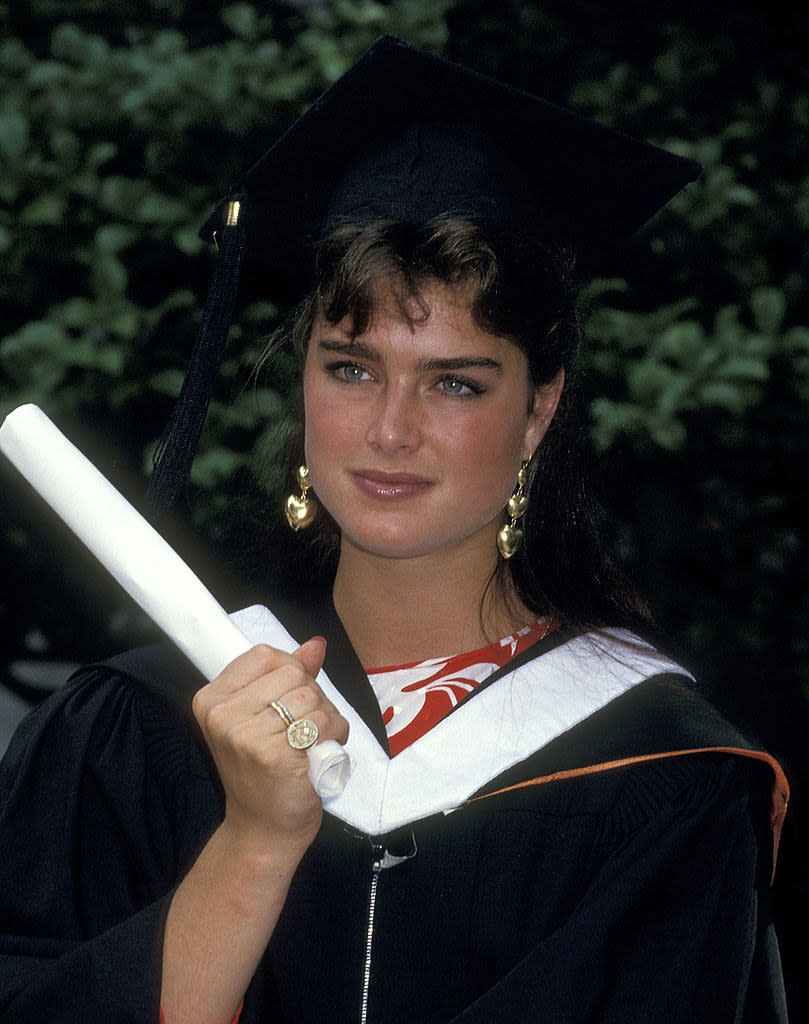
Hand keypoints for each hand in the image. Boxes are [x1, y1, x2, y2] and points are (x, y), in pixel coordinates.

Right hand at [192, 638, 349, 852]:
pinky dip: (334, 734)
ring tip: (312, 742)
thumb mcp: (263, 717)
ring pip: (312, 696)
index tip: (289, 701)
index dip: (292, 671)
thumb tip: (316, 644)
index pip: (266, 654)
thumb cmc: (264, 772)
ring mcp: (246, 736)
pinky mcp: (274, 755)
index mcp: (212, 698)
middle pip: (293, 673)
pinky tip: (319, 754)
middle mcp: (222, 715)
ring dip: (327, 718)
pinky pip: (324, 721)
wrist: (262, 829)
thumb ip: (287, 675)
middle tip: (304, 728)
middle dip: (313, 696)